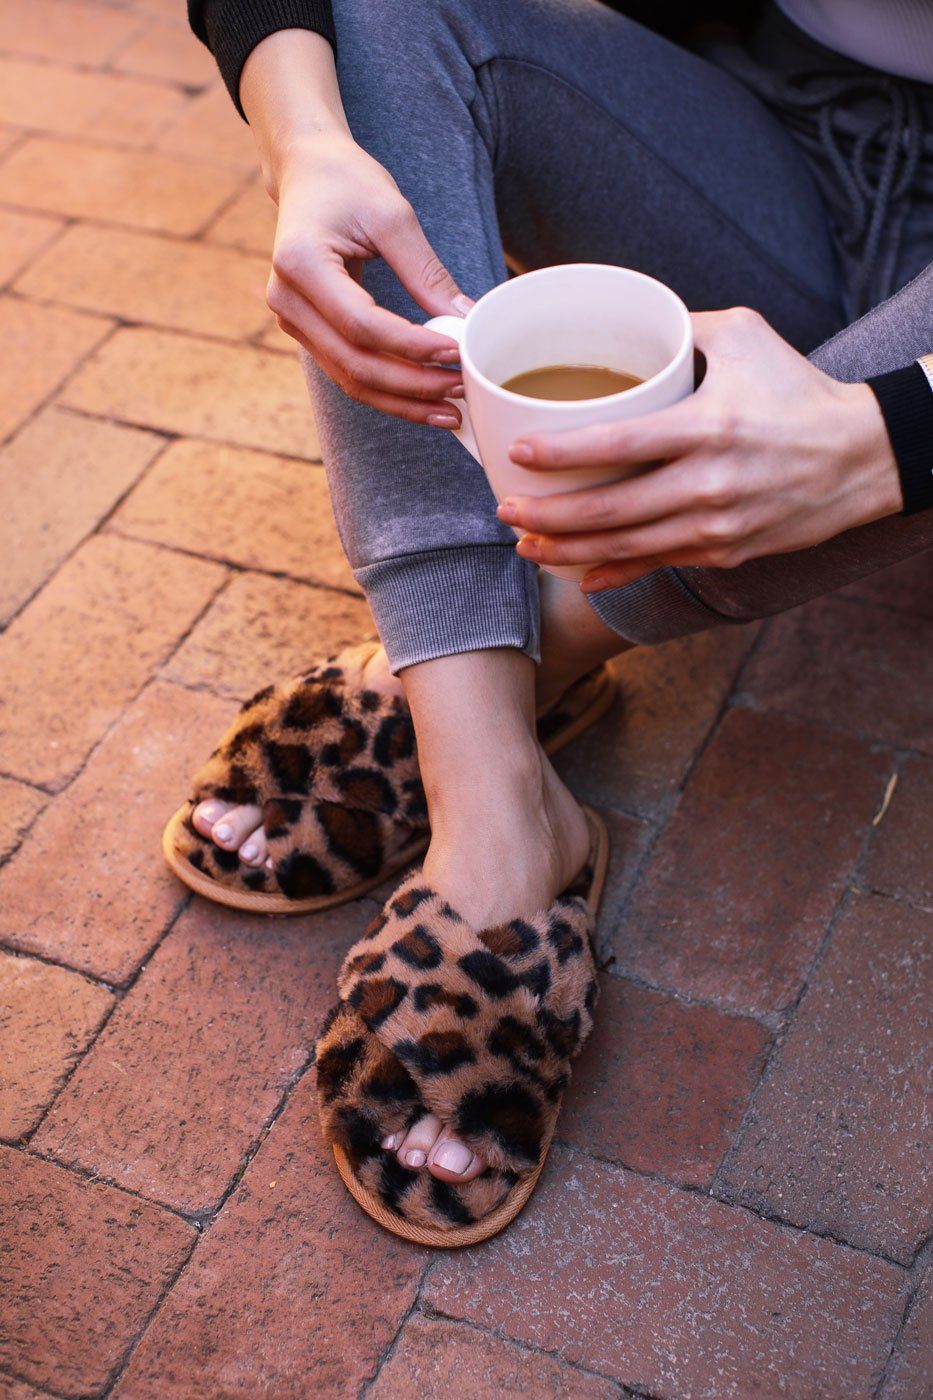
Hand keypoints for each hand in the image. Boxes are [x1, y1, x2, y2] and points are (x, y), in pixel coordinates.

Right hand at [265, 131, 471, 425]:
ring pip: (350, 379)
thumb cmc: (348, 183)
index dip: (412, 346)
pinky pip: (348, 373)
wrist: (307, 172)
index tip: (457, 351)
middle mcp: (286, 299)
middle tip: (461, 390)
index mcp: (300, 263)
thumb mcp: (392, 215)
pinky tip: (424, 402)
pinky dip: (389, 391)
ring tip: (450, 413)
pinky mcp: (307, 332)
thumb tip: (467, 321)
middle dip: (412, 385)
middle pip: (355, 363)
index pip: (362, 324)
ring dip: (403, 401)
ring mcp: (292, 320)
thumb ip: (426, 272)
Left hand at [497, 308, 901, 589]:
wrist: (863, 457)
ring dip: (568, 550)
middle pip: (610, 511)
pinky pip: (656, 567)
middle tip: (506, 507)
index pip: (619, 443)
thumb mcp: (745, 337)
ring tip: (524, 542)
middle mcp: (709, 484)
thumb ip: (681, 327)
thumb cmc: (799, 391)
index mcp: (708, 426)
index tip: (519, 453)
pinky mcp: (724, 552)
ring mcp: (716, 526)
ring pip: (626, 548)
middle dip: (548, 514)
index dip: (562, 453)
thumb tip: (627, 320)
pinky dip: (613, 573)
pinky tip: (578, 573)